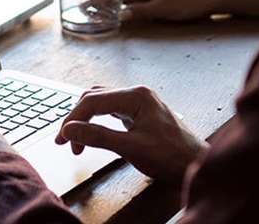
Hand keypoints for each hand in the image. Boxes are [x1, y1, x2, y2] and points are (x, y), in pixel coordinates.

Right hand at [54, 85, 207, 184]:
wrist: (196, 165)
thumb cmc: (172, 156)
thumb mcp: (131, 148)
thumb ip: (98, 137)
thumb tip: (70, 130)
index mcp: (136, 96)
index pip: (93, 101)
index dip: (73, 119)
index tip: (62, 139)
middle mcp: (137, 94)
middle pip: (94, 98)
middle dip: (77, 119)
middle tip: (65, 142)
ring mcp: (139, 103)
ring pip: (101, 103)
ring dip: (86, 120)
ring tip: (76, 140)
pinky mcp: (140, 114)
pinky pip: (111, 111)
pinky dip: (97, 122)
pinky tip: (93, 134)